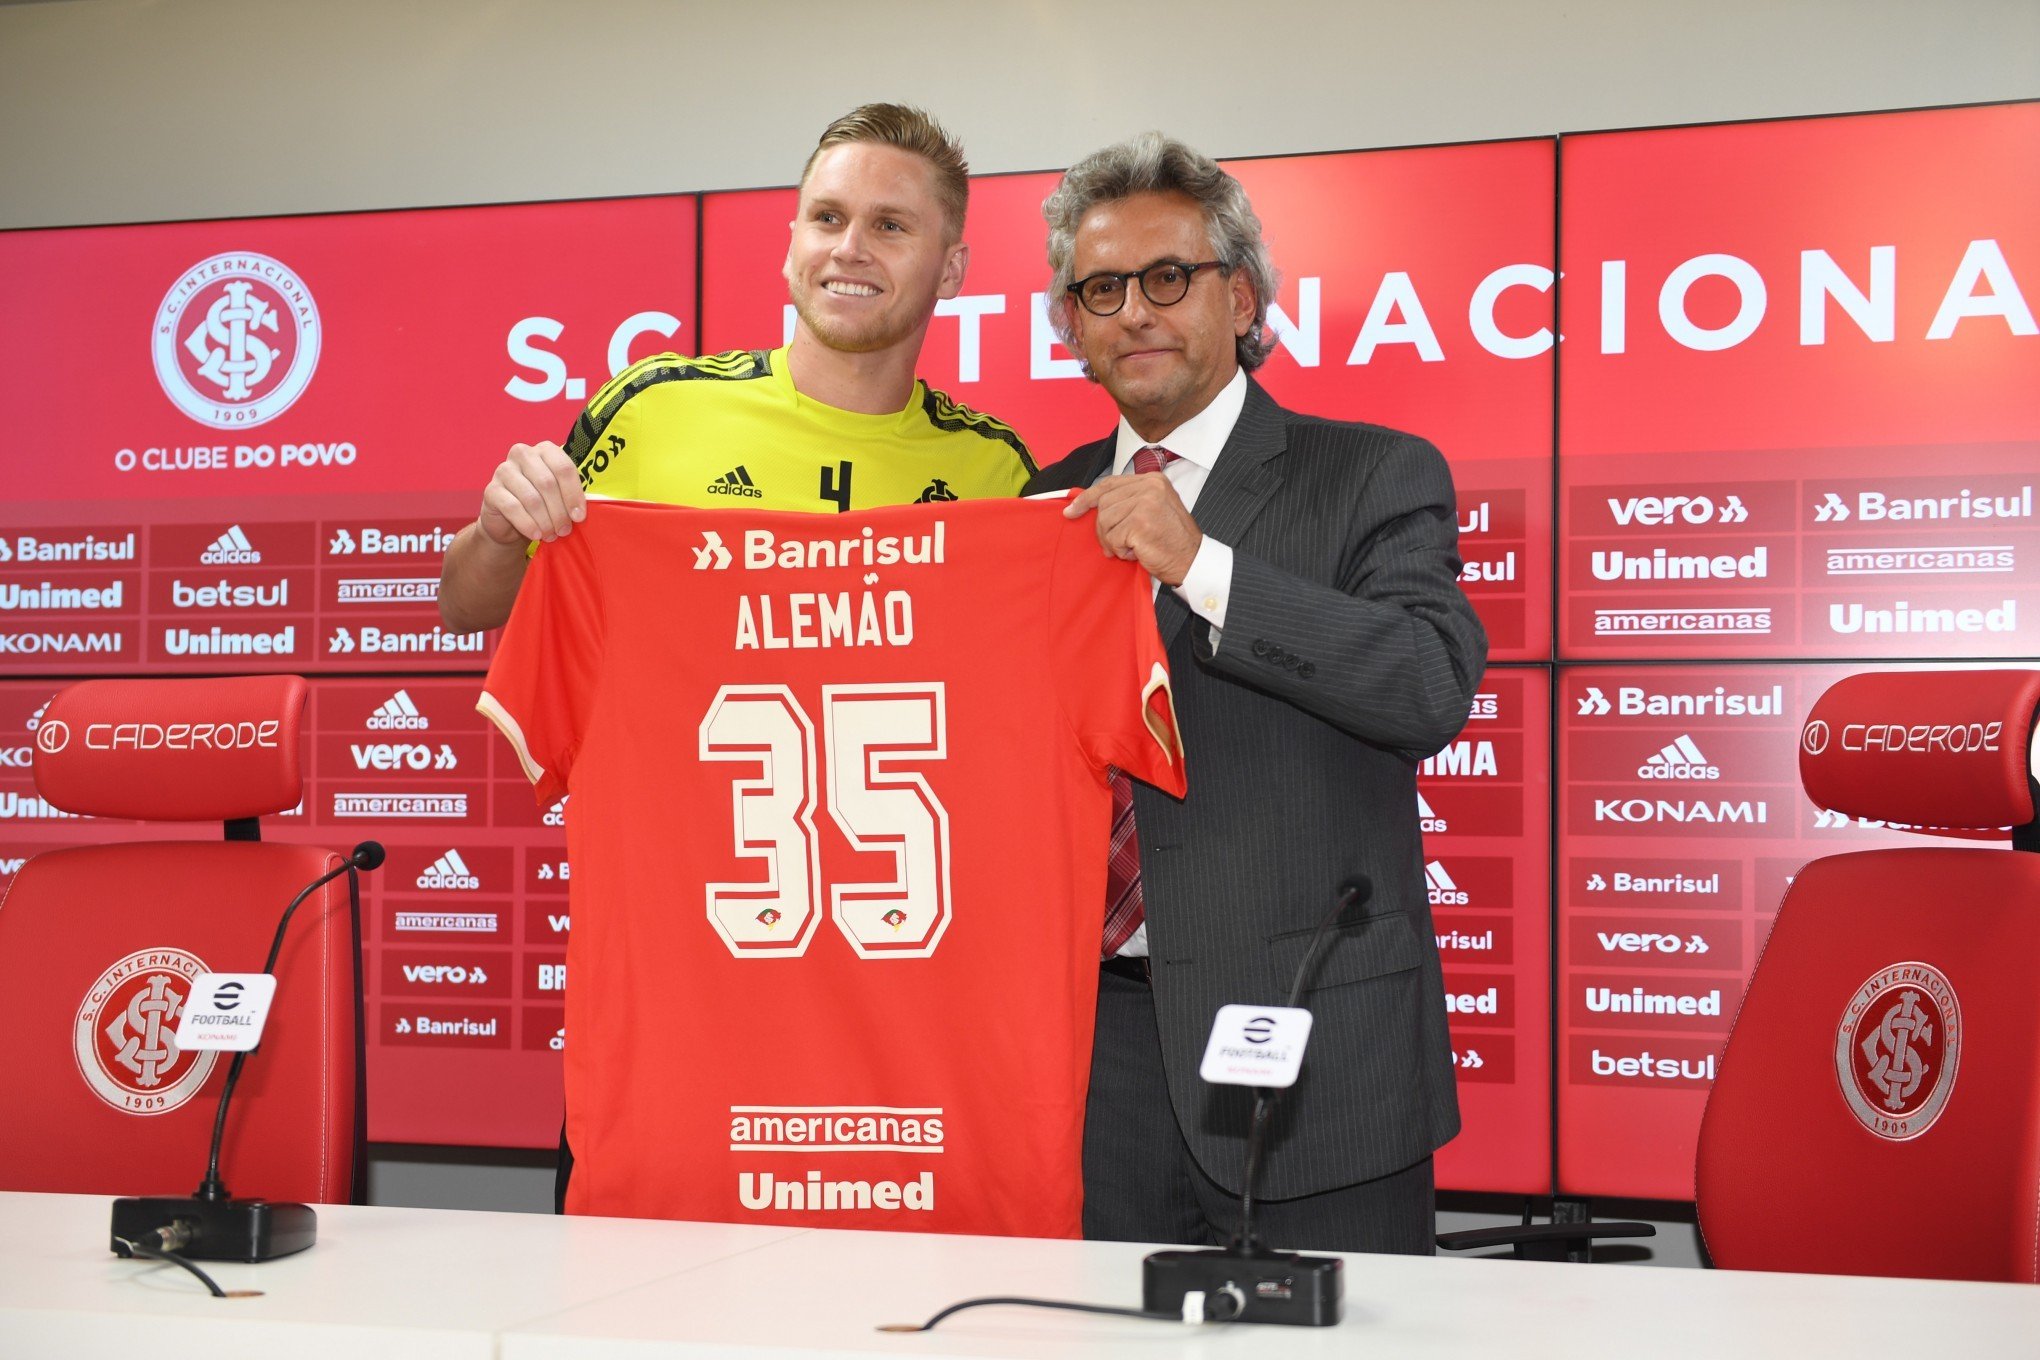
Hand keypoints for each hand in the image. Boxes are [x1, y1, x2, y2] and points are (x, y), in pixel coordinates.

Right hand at [476, 442, 585, 546]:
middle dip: (559, 511)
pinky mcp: (491, 489)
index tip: (579, 516)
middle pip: (547, 483)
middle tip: (564, 530)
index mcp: (544, 450)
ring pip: (531, 498)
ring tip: (551, 535)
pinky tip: (536, 534)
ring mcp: (504, 470)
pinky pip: (513, 508)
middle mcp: (522, 454)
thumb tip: (580, 512)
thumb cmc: (541, 504)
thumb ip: (570, 496)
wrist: (509, 521)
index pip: (563, 468)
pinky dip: (527, 524)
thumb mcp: (559, 496)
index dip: (573, 494)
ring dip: (545, 521)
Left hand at [1063, 472, 1201, 585]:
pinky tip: (1137, 552)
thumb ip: (1128, 501)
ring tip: (1130, 548)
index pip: (1110, 483)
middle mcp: (1150, 487)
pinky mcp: (1140, 523)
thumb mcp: (1153, 509)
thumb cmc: (1172, 540)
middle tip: (1115, 545)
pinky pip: (1113, 538)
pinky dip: (1121, 550)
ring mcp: (1145, 504)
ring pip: (1105, 520)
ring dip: (1112, 541)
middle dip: (1103, 528)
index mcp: (1153, 480)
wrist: (1192, 560)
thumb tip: (1093, 504)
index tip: (1072, 511)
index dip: (1087, 498)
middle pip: (1104, 503)